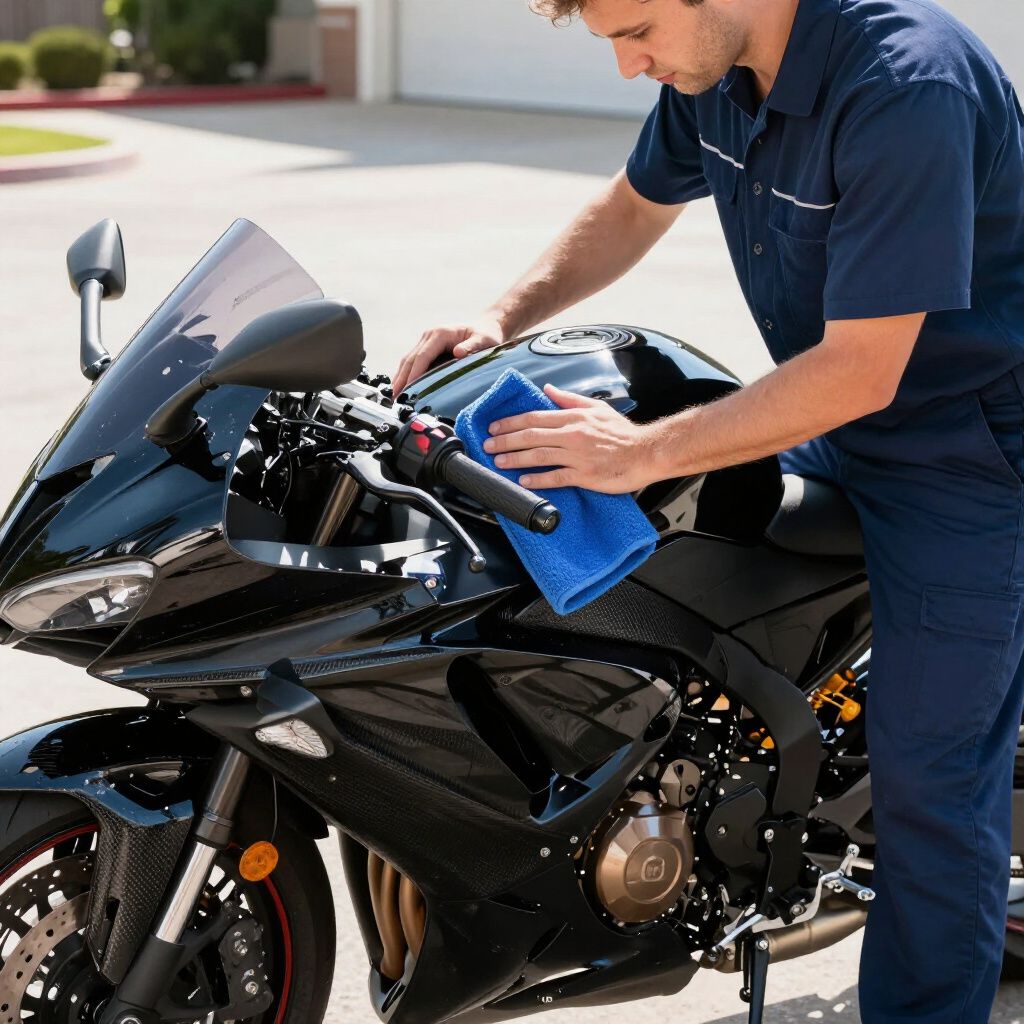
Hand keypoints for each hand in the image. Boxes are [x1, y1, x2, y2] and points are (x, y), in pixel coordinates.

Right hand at [392, 316, 505, 397]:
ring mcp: (426, 341)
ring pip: (408, 361)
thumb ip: (472, 346)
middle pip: (410, 359)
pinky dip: (406, 376)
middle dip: (401, 379)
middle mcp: (429, 336)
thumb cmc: (486, 335)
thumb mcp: (484, 340)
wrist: (485, 327)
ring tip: (394, 397)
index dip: (414, 373)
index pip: (422, 355)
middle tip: (395, 399)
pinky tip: (402, 389)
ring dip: (400, 378)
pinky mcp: (426, 348)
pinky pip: (413, 363)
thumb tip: (458, 353)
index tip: (407, 389)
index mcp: (440, 333)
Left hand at [483, 384, 663, 493]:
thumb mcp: (596, 407)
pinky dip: (538, 479)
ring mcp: (578, 456)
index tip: (494, 426)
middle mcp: (572, 434)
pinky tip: (523, 480)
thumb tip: (547, 388)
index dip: (511, 422)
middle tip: (487, 444)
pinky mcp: (585, 475)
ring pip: (539, 456)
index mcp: (573, 417)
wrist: (645, 452)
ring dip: (515, 458)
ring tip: (498, 461)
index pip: (535, 417)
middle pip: (531, 435)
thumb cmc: (623, 432)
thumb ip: (569, 399)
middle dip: (505, 440)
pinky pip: (556, 477)